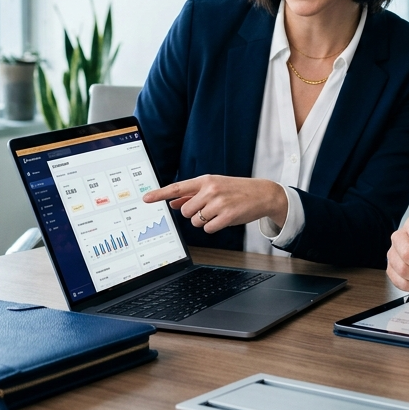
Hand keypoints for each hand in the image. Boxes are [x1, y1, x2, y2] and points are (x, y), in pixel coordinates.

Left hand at [141, 175, 287, 233]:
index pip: (177, 187)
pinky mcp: (228, 216)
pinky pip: (209, 229)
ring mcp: (219, 203)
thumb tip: (174, 202)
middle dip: (193, 214)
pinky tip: (224, 219)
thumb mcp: (214, 187)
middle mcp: (210, 190)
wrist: (263, 193)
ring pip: (196, 222)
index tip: (146, 198)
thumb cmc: (237, 190)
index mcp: (205, 180)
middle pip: (186, 211)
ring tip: (218, 213)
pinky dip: (214, 228)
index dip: (160, 194)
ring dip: (204, 222)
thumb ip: (193, 194)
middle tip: (208, 209)